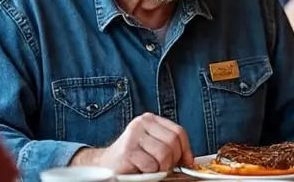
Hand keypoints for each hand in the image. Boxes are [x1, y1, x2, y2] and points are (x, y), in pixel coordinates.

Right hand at [77, 113, 193, 173]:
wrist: (105, 165)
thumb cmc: (132, 158)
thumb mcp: (152, 146)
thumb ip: (169, 147)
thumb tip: (189, 160)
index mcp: (150, 120)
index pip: (178, 132)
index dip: (186, 149)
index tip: (187, 162)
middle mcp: (142, 123)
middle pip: (172, 142)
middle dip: (172, 160)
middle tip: (164, 169)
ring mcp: (134, 136)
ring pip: (164, 154)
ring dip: (161, 168)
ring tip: (151, 169)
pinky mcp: (128, 151)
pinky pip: (151, 165)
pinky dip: (149, 173)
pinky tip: (139, 170)